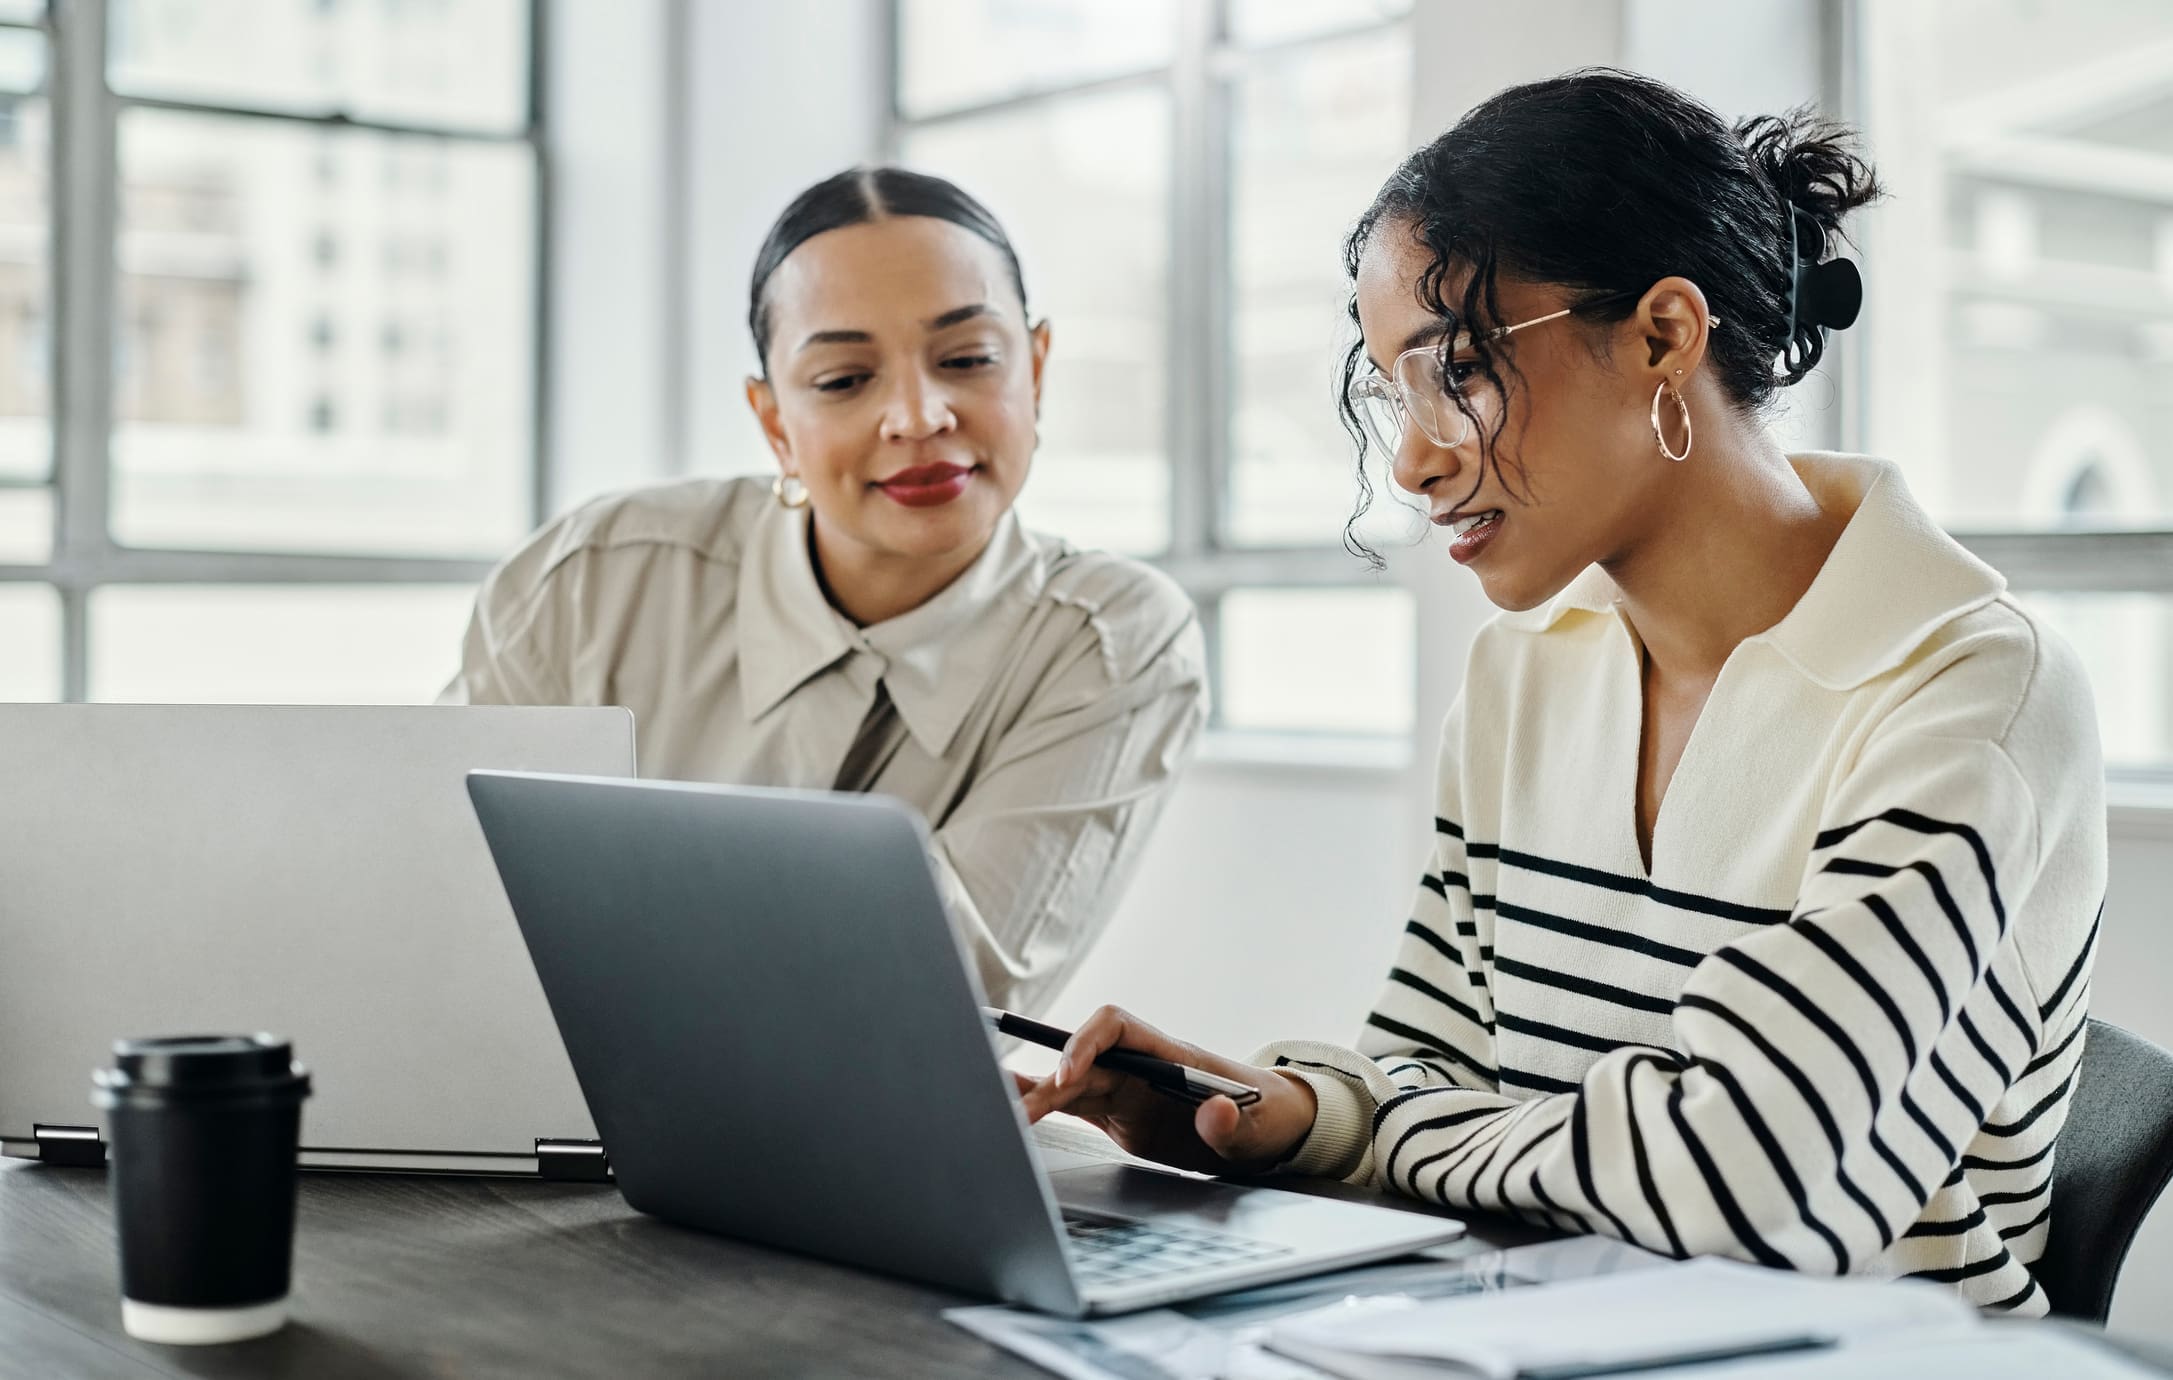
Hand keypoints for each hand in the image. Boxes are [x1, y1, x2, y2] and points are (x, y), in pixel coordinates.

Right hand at [1013, 1005, 1317, 1176]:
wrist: (1266, 1130)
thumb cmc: (1265, 1116)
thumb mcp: (1259, 1126)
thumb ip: (1234, 1123)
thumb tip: (1215, 1112)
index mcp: (1168, 1055)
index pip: (1115, 1027)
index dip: (1086, 1044)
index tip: (1068, 1076)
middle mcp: (1137, 1066)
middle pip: (1078, 1059)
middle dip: (1044, 1081)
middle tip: (1013, 1112)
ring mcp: (1122, 1088)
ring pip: (1064, 1083)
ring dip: (1030, 1094)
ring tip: (988, 1108)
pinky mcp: (1115, 1113)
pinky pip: (1067, 1104)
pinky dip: (1036, 1107)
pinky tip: (1005, 1113)